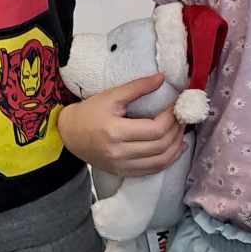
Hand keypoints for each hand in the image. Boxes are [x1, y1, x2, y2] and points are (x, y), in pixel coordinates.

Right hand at [58, 78, 184, 176]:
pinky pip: (152, 170)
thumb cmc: (89, 112)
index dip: (171, 117)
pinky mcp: (123, 172)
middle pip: (161, 145)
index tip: (176, 105)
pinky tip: (175, 149)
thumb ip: (137, 87)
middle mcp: (119, 152)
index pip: (155, 129)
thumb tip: (162, 78)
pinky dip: (168, 160)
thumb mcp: (111, 96)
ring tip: (181, 131)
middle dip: (177, 130)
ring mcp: (121, 166)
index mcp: (115, 131)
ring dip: (176, 146)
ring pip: (160, 161)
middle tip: (181, 116)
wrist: (69, 134)